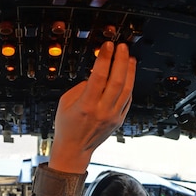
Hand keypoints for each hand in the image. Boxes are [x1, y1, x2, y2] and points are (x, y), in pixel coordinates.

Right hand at [49, 42, 136, 173]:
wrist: (74, 149)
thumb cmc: (67, 126)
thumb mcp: (66, 102)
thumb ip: (82, 86)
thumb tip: (96, 74)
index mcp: (86, 105)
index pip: (99, 76)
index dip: (105, 58)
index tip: (107, 46)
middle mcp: (102, 111)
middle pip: (117, 80)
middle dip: (120, 60)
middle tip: (122, 47)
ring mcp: (113, 116)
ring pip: (127, 90)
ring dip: (129, 71)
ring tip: (129, 58)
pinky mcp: (118, 120)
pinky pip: (127, 100)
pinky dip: (129, 86)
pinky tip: (128, 76)